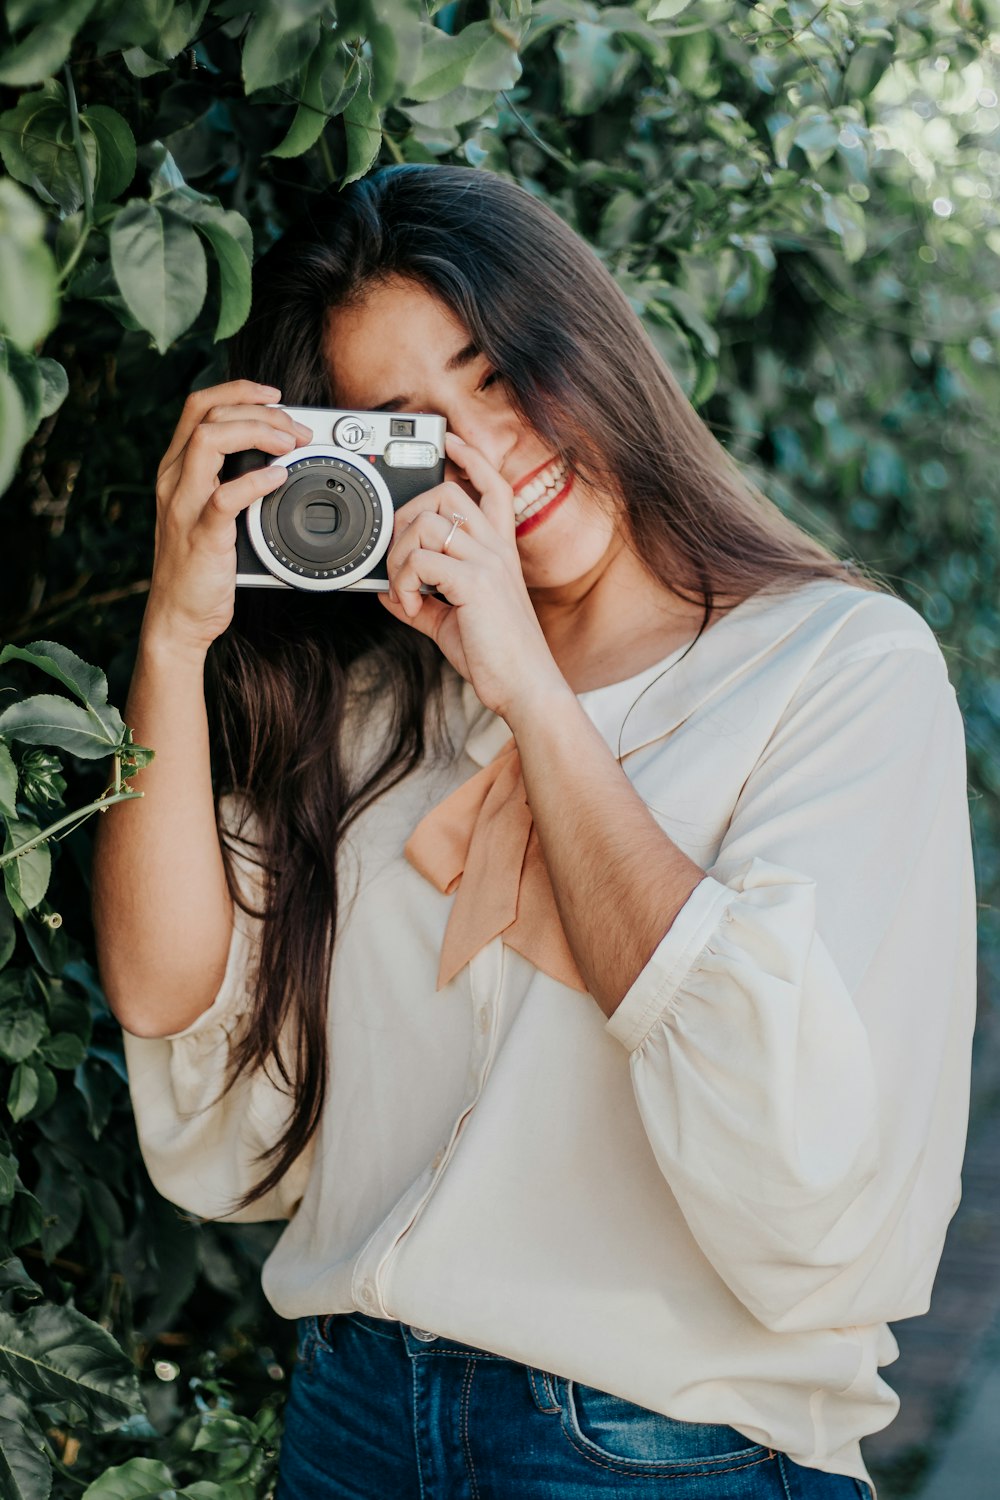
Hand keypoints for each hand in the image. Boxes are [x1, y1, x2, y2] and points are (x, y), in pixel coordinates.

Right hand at [143, 381, 312, 656]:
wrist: (178, 617)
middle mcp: (174, 480)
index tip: (275, 396)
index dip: (239, 390)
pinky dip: (255, 481)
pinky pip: (224, 496)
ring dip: (257, 432)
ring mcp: (184, 506)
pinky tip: (280, 478)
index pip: (199, 405)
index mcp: (176, 469)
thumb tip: (275, 459)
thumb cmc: (201, 566)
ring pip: (209, 439)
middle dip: (258, 409)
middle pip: (207, 412)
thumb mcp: (209, 513)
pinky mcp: (201, 536)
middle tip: (296, 428)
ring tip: (291, 445)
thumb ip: (229, 482)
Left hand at [379, 433, 568, 719]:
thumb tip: (385, 589)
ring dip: (400, 555)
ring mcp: (487, 562)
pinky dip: (403, 582)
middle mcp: (496, 548)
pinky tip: (408, 606)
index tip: (448, 441)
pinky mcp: (475, 582)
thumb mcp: (451, 620)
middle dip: (407, 517)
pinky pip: (422, 560)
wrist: (524, 686)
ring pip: (427, 523)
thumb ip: (421, 600)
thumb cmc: (496, 656)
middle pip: (446, 494)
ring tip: (403, 589)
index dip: (471, 457)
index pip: (493, 486)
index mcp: (499, 551)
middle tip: (398, 558)